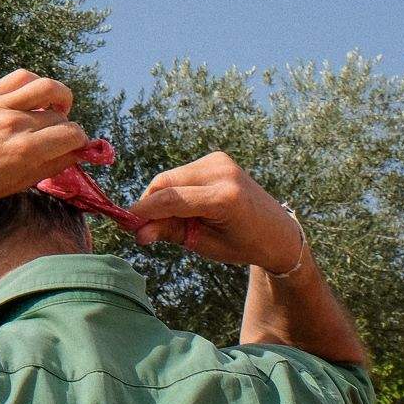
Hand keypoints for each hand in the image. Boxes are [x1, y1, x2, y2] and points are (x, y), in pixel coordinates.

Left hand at [0, 70, 90, 211]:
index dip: (80, 142)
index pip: (72, 135)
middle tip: (60, 137)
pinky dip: (35, 83)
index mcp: (25, 150)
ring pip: (46, 87)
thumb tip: (78, 153)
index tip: (76, 147)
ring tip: (57, 108)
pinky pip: (20, 77)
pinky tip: (35, 96)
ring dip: (60, 96)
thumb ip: (51, 166)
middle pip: (60, 115)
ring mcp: (1, 105)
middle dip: (67, 127)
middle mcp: (16, 123)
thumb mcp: (17, 184)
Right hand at [126, 152, 303, 272]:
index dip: (144, 210)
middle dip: (149, 204)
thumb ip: (171, 233)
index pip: (171, 200)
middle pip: (166, 183)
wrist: (278, 231)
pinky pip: (182, 173)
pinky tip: (184, 207)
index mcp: (225, 199)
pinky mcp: (217, 157)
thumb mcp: (207, 246)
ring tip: (169, 220)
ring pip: (171, 177)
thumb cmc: (244, 244)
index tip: (125, 224)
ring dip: (161, 197)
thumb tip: (138, 232)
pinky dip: (174, 189)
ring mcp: (220, 161)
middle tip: (140, 226)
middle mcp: (222, 173)